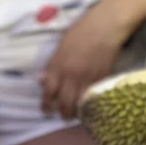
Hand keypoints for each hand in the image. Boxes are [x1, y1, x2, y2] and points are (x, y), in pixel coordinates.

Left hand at [41, 0, 134, 119]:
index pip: (49, 91)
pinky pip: (93, 96)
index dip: (46, 103)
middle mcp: (71, 75)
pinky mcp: (101, 79)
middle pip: (64, 101)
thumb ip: (51, 65)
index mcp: (58, 66)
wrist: (104, 28)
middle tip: (63, 116)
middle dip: (62, 112)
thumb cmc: (80, 32)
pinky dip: (89, 103)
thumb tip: (41, 80)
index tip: (46, 110)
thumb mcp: (60, 46)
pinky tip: (88, 105)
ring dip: (76, 111)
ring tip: (75, 114)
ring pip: (79, 102)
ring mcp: (87, 78)